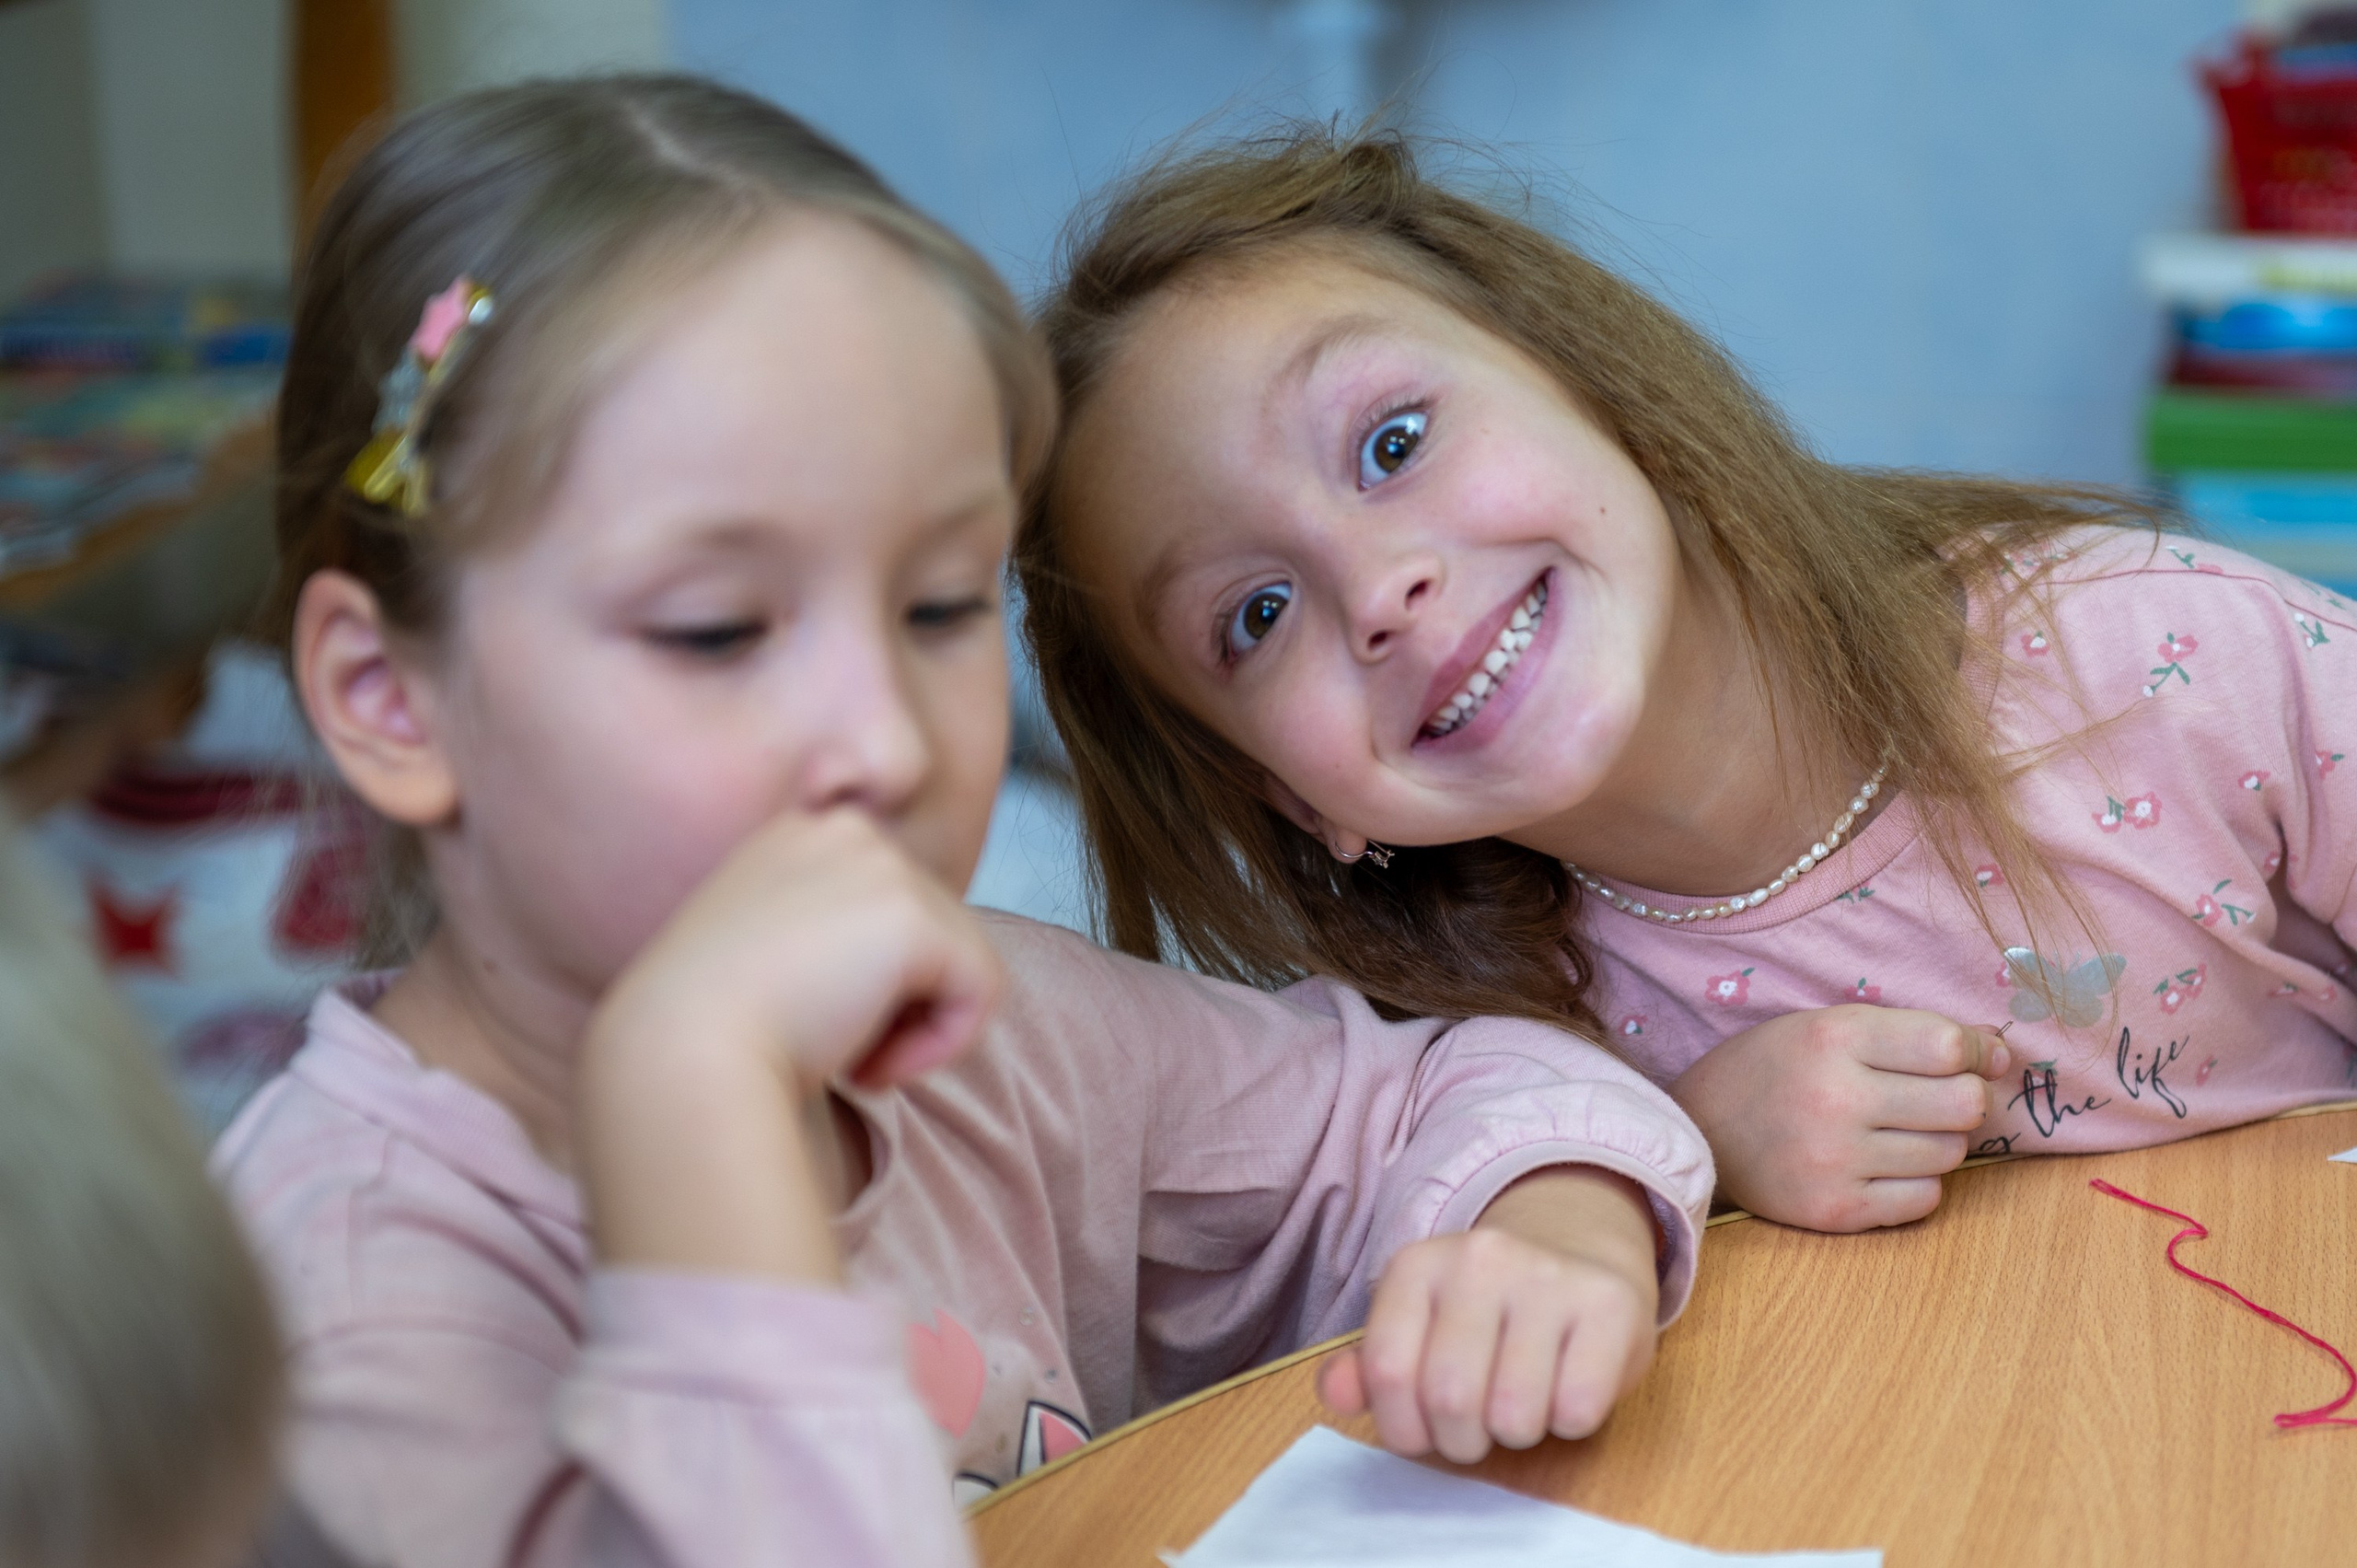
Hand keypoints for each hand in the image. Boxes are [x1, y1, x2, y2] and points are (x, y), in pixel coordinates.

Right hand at [579, 808, 1002, 1283]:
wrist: (677, 1058)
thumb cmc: (703, 1035)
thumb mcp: (761, 955)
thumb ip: (832, 933)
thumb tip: (922, 962)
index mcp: (797, 833)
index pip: (888, 900)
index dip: (873, 969)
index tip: (811, 1007)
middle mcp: (844, 829)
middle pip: (932, 929)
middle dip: (898, 1001)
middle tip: (829, 1044)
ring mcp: (881, 865)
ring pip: (961, 960)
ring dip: (916, 1028)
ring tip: (847, 1059)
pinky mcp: (912, 916)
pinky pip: (981, 990)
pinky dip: (940, 1046)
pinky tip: (867, 1068)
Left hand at [1317, 1167, 1659, 1464]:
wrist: (1580, 1255)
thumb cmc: (1488, 1315)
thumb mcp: (1420, 1329)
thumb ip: (1372, 1366)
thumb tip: (1335, 1392)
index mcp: (1417, 1265)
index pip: (1387, 1372)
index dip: (1403, 1428)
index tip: (1424, 1430)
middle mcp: (1479, 1258)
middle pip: (1451, 1400)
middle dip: (1462, 1440)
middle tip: (1478, 1426)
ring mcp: (1547, 1275)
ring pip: (1514, 1414)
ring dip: (1517, 1433)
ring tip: (1522, 1403)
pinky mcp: (1608, 1304)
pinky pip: (1576, 1410)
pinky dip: (1568, 1422)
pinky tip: (1566, 1386)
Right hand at [1670, 1006, 2010, 1231]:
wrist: (1698, 1132)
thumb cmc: (1773, 1070)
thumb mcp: (1826, 1027)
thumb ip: (1908, 1034)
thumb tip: (2000, 1056)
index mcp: (1833, 1038)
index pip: (1948, 1046)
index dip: (1978, 1052)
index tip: (1979, 1057)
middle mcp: (1837, 1098)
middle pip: (1963, 1104)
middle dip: (1964, 1099)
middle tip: (1938, 1098)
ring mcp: (1835, 1161)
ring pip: (1948, 1154)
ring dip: (1938, 1142)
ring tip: (1898, 1132)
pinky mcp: (1834, 1211)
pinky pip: (1924, 1200)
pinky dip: (1917, 1182)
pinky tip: (1883, 1166)